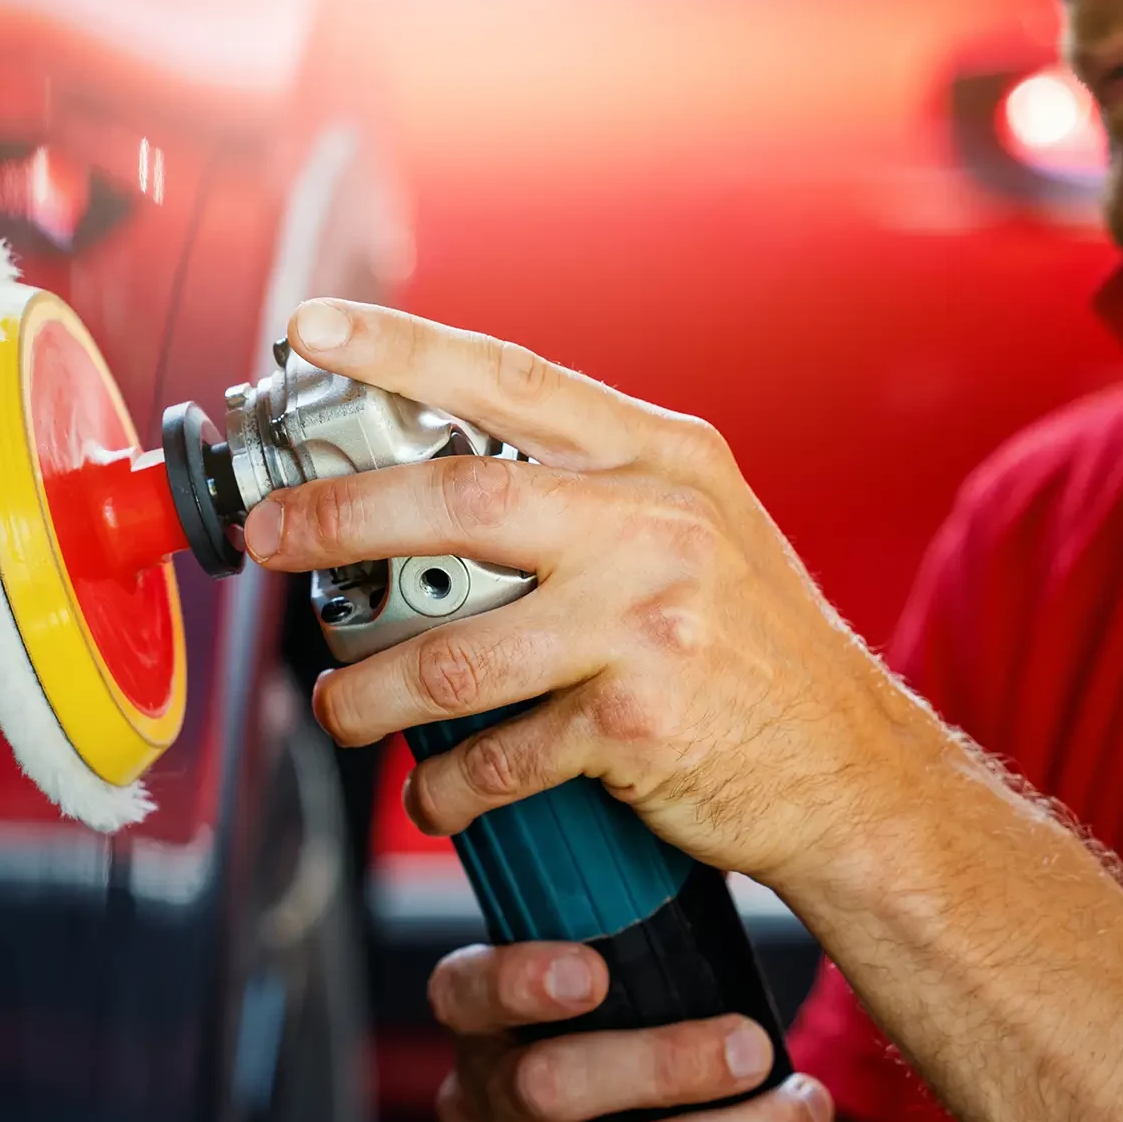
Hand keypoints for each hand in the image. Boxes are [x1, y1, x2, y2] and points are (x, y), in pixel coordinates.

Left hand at [246, 299, 956, 888]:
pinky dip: (447, 784)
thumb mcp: (695, 525)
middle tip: (268, 539)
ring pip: (455, 653)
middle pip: (458, 500)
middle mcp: (653, 525)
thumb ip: (586, 490)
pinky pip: (498, 755)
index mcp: (660, 458)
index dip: (400, 350)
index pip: (511, 379)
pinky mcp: (637, 722)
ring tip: (340, 709)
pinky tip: (434, 790)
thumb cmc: (751, 647)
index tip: (313, 332)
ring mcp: (646, 623)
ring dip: (370, 691)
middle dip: (339, 517)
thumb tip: (430, 478)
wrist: (854, 770)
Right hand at [432, 943, 844, 1121]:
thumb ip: (620, 929)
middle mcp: (489, 1112)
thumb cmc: (619, 1037)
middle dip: (665, 1064)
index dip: (520, 981)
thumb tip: (704, 822)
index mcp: (480, 1027)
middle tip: (750, 1043)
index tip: (589, 970)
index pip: (467, 992)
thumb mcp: (596, 984)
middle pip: (556, 1088)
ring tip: (808, 1106)